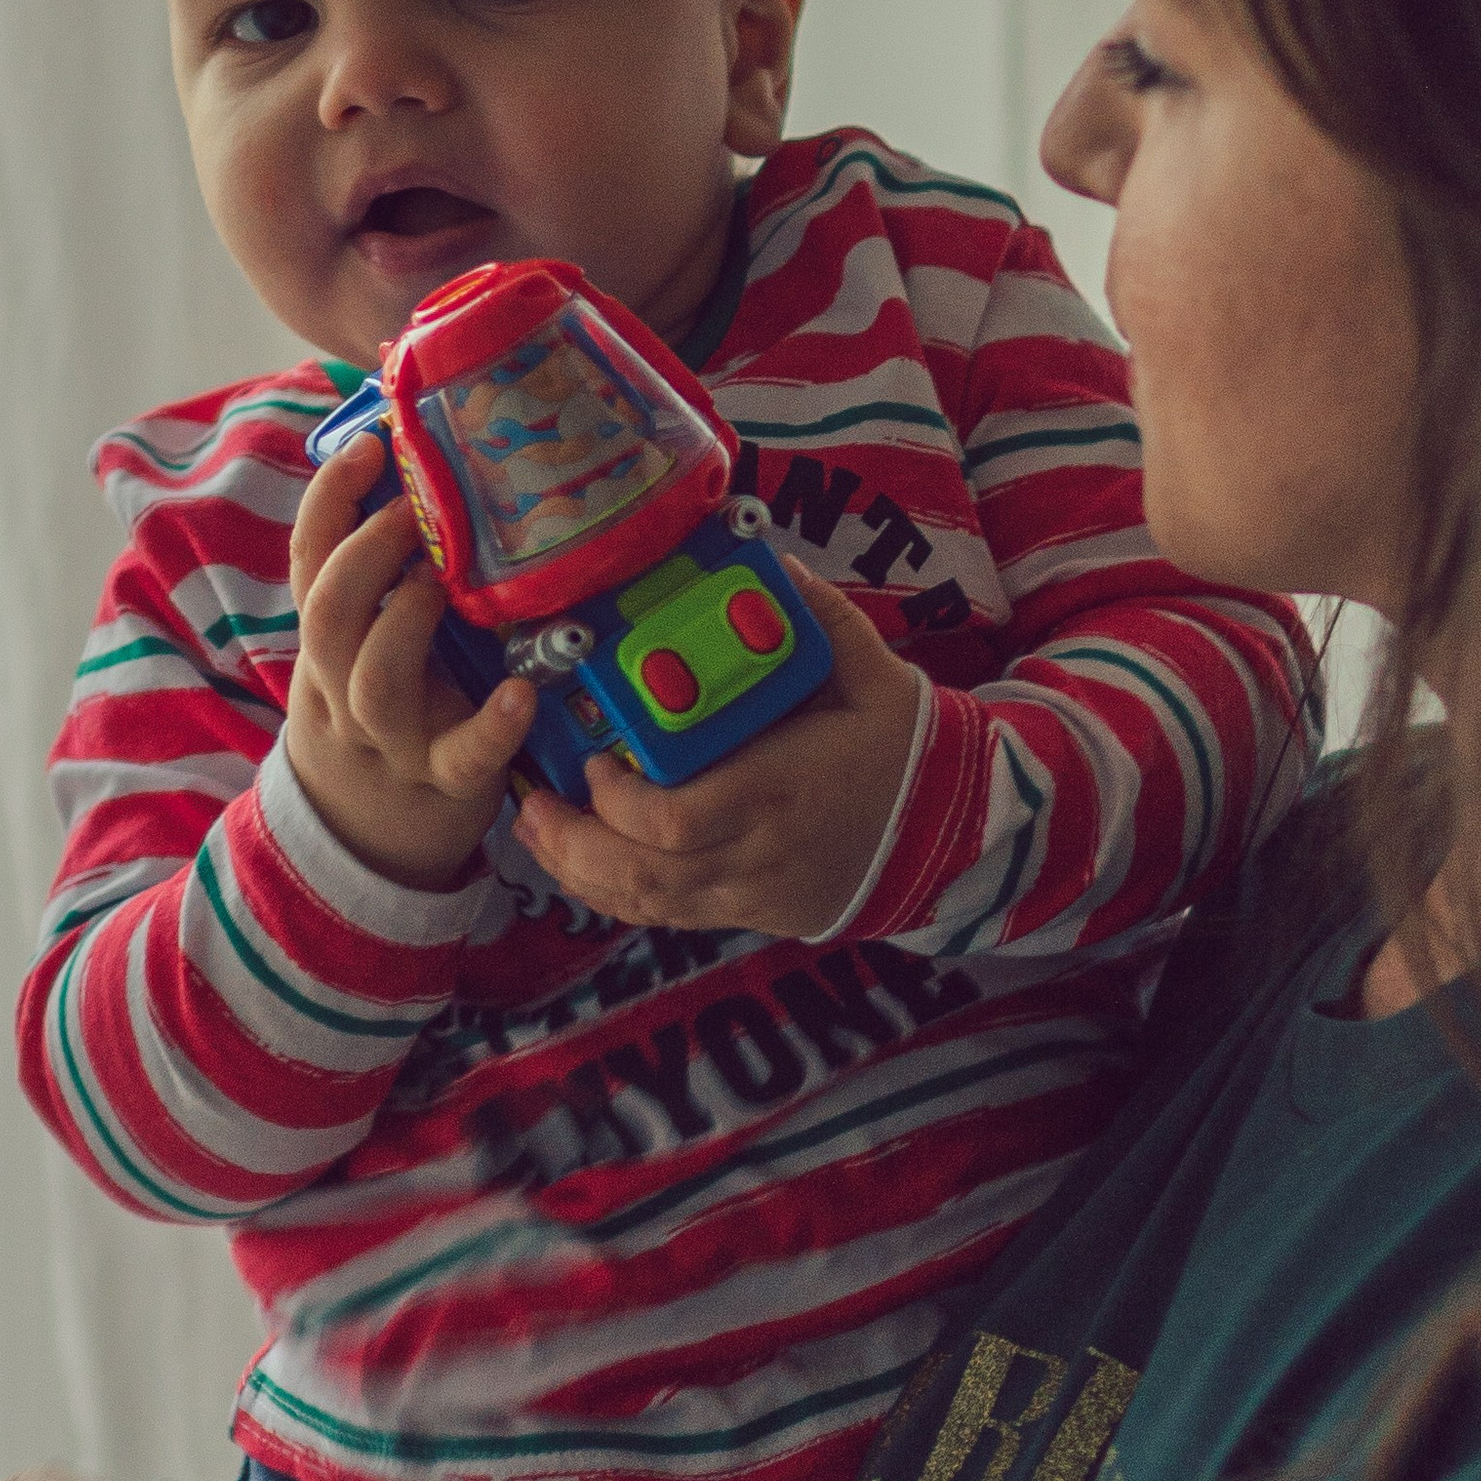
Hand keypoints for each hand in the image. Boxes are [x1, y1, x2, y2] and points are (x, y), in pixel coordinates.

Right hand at [284, 434, 537, 887]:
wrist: (363, 840)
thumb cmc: (379, 712)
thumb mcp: (355, 648)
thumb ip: (377, 578)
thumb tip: (422, 471)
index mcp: (325, 642)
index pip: (307, 562)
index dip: (331, 500)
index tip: (372, 444)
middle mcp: (343, 687)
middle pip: (329, 615)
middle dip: (368, 553)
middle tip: (418, 506)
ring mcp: (392, 738)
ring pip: (375, 679)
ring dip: (407, 620)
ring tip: (447, 579)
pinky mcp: (446, 781)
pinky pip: (464, 754)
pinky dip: (492, 724)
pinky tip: (521, 693)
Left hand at [511, 565, 925, 933]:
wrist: (948, 829)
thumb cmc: (900, 746)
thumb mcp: (872, 672)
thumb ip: (821, 616)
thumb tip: (772, 562)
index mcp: (777, 789)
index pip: (676, 819)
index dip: (618, 802)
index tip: (597, 760)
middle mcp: (756, 850)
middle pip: (645, 873)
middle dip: (575, 845)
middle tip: (533, 804)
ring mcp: (752, 891)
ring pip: (649, 904)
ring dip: (582, 874)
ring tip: (539, 834)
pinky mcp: (750, 911)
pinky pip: (672, 918)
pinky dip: (619, 897)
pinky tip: (585, 867)